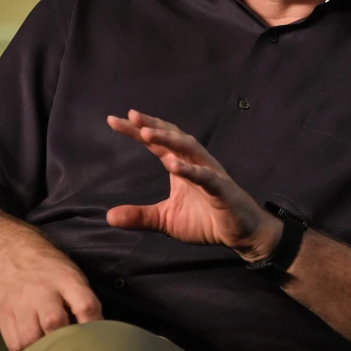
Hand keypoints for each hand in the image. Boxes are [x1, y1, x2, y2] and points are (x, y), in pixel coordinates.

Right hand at [0, 237, 102, 350]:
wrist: (13, 255)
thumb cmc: (50, 268)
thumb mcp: (72, 275)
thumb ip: (83, 300)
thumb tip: (97, 330)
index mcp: (66, 280)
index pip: (85, 305)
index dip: (95, 325)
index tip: (99, 339)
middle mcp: (43, 293)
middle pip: (55, 323)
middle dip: (65, 340)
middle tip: (72, 350)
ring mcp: (22, 306)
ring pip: (31, 338)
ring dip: (43, 349)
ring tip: (50, 350)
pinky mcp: (5, 317)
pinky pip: (16, 344)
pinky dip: (25, 350)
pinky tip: (33, 345)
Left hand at [106, 110, 281, 259]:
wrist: (241, 233)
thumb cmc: (206, 220)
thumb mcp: (167, 220)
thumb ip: (140, 216)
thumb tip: (109, 216)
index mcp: (180, 165)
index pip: (156, 143)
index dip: (136, 131)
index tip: (112, 120)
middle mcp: (195, 162)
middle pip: (172, 137)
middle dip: (152, 125)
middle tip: (131, 117)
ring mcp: (209, 174)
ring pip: (189, 149)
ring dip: (169, 140)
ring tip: (147, 134)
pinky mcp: (221, 190)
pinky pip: (206, 177)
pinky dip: (190, 170)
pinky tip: (174, 165)